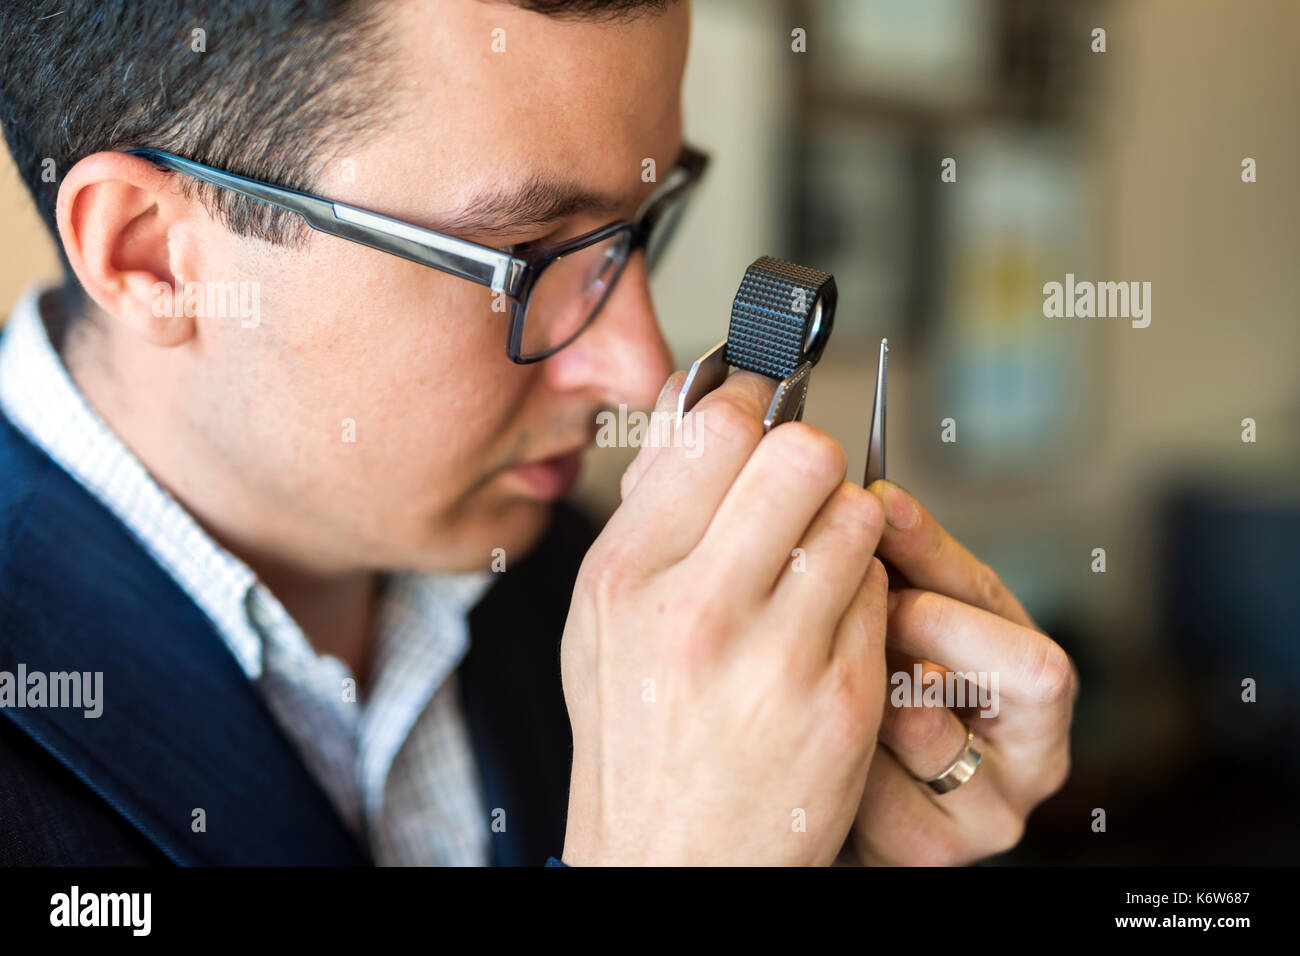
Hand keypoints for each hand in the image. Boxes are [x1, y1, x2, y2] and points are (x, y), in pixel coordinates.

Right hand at [561, 371, 889, 864]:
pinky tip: (827, 629)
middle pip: (802, 453)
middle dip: (809, 459)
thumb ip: (648, 505)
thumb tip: (697, 401)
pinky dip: (863, 595)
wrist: (670, 857)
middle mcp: (696, 609)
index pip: (717, 426)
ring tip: (813, 565)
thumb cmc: (636, 727)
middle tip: (798, 489)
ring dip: (843, 526)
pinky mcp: (842, 699)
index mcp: (626, 574)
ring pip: (856, 515)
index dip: (753, 403)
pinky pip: (879, 590)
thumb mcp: (603, 613)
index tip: (763, 408)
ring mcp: (775, 657)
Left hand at [848, 480, 1077, 864]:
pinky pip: (876, 787)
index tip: (879, 504)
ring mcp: (994, 812)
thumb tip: (880, 495)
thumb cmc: (884, 691)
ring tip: (826, 667)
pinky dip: (836, 752)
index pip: (1009, 611)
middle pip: (1014, 670)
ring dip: (867, 686)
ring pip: (927, 726)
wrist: (838, 792)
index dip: (939, 554)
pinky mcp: (935, 851)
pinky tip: (815, 735)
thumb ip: (906, 565)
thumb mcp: (911, 619)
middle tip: (858, 607)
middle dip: (918, 624)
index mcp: (1039, 685)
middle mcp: (1037, 756)